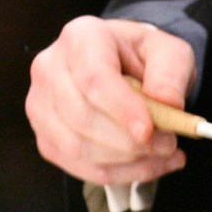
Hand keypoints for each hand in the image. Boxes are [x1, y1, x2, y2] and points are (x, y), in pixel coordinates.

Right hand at [25, 16, 195, 184]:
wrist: (124, 66)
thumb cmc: (144, 57)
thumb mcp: (169, 52)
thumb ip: (171, 74)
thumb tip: (167, 103)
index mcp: (80, 38)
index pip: (94, 78)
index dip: (121, 109)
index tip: (150, 131)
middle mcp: (50, 69)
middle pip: (82, 117)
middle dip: (129, 141)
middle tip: (169, 144)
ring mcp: (40, 105)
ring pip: (77, 147)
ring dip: (126, 160)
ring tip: (163, 154)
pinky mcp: (45, 137)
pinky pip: (78, 166)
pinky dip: (118, 173)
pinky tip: (146, 165)